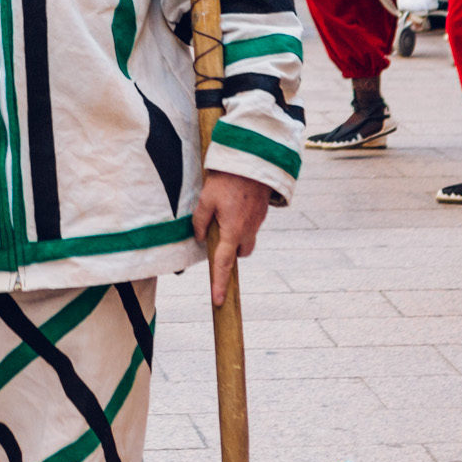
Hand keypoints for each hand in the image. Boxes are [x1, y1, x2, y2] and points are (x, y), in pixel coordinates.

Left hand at [192, 170, 274, 307]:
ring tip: (225, 215)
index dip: (219, 282)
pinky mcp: (262, 212)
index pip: (224, 264)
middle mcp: (248, 231)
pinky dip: (242, 222)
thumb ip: (200, 221)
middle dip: (229, 251)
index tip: (219, 300)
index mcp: (233, 232)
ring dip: (236, 235)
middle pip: (239, 253)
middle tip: (217, 234)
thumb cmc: (227, 180)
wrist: (254, 161)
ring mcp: (257, 222)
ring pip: (246, 239)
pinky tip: (234, 205)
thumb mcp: (206, 199)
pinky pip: (251, 225)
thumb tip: (200, 237)